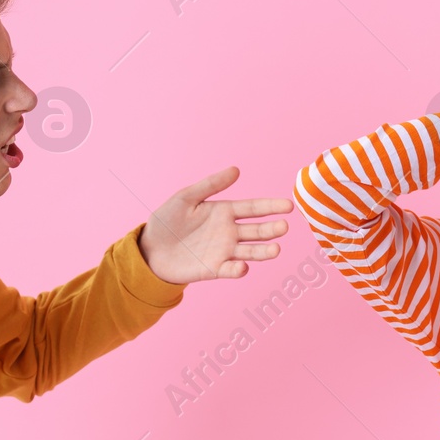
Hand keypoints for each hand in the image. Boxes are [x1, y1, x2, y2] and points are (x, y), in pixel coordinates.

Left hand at [139, 168, 292, 283]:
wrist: (150, 249)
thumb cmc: (167, 220)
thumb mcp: (186, 197)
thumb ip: (210, 185)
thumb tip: (236, 169)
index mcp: (225, 211)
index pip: (253, 208)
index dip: (271, 206)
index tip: (288, 205)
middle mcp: (229, 232)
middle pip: (257, 230)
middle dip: (272, 229)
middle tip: (284, 227)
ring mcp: (224, 251)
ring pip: (250, 251)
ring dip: (263, 252)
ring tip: (275, 249)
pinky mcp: (214, 269)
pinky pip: (230, 269)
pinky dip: (238, 269)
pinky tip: (242, 266)